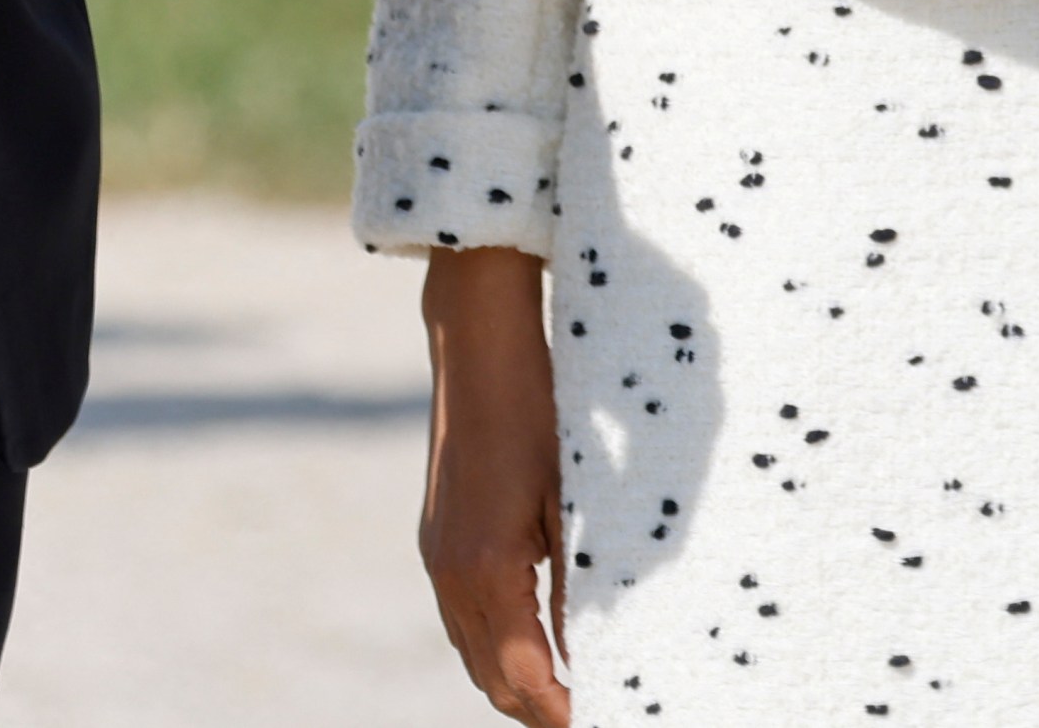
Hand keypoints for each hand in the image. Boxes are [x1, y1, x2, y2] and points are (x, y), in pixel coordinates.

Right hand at [422, 247, 573, 722]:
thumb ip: (579, 578)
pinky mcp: (439, 540)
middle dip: (536, 706)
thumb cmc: (540, 410)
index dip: (561, 709)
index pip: (523, 675)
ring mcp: (438, 557)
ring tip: (569, 689)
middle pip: (490, 677)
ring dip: (515, 680)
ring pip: (473, 652)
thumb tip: (594, 646)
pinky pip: (463, 618)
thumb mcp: (574, 496)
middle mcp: (451, 574)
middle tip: (589, 711)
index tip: (600, 717)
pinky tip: (535, 638)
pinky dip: (496, 643)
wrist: (480, 347)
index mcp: (486, 568)